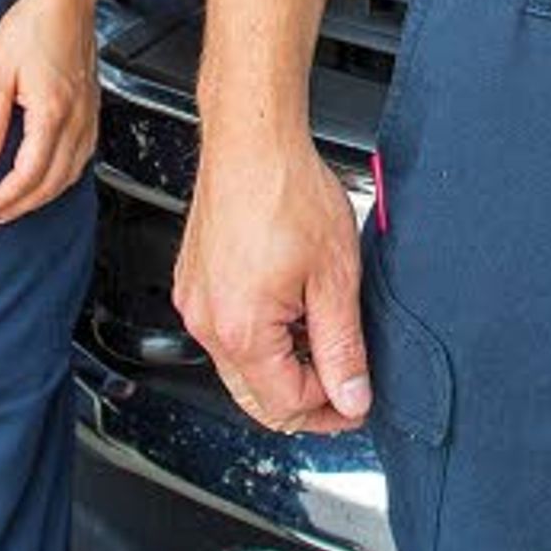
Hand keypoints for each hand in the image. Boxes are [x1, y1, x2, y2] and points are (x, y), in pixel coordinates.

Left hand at [0, 0, 96, 227]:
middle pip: (51, 183)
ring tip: (13, 206)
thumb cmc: (32, 26)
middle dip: (19, 207)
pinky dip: (62, 178)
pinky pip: (82, 158)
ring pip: (70, 175)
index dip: (5, 199)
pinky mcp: (92, 109)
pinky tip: (46, 179)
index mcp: (52, 113)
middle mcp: (76, 120)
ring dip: (41, 197)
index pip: (28, 175)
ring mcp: (89, 116)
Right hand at [175, 134, 371, 431]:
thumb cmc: (287, 190)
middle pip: (256, 397)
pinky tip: (292, 309)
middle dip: (305, 398)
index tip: (358, 398)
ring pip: (240, 366)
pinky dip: (261, 336)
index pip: (286, 406)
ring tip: (322, 335)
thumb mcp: (336, 277)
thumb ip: (343, 348)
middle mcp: (208, 323)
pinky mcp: (193, 282)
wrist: (252, 140)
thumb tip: (351, 397)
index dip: (332, 409)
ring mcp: (195, 302)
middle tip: (345, 384)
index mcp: (242, 330)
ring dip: (283, 366)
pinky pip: (226, 332)